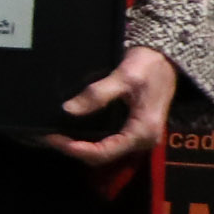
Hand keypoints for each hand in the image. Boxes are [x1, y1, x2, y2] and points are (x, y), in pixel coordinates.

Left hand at [43, 46, 180, 166]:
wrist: (165, 58)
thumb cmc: (148, 66)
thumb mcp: (123, 77)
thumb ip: (97, 94)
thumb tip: (68, 109)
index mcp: (143, 131)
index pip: (105, 151)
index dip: (77, 149)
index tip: (53, 139)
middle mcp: (143, 140)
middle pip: (103, 155)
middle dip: (74, 149)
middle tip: (48, 137)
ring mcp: (138, 136)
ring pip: (104, 151)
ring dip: (80, 146)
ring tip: (55, 135)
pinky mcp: (132, 130)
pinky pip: (108, 142)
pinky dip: (88, 140)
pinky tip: (71, 131)